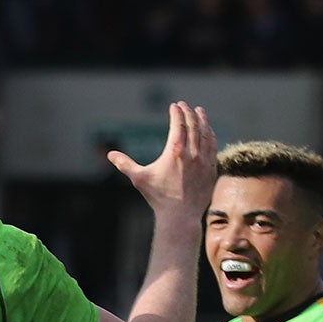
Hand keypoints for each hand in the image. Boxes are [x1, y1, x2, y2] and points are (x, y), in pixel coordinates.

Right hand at [108, 102, 216, 224]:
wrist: (180, 216)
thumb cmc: (158, 197)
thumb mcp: (139, 179)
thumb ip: (125, 164)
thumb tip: (110, 154)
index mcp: (175, 152)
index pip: (178, 124)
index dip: (176, 113)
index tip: (174, 106)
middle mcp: (192, 153)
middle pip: (193, 125)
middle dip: (189, 112)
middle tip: (185, 105)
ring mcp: (204, 160)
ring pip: (206, 133)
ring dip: (203, 120)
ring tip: (200, 111)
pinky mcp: (211, 168)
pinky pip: (213, 146)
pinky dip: (210, 135)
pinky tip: (208, 131)